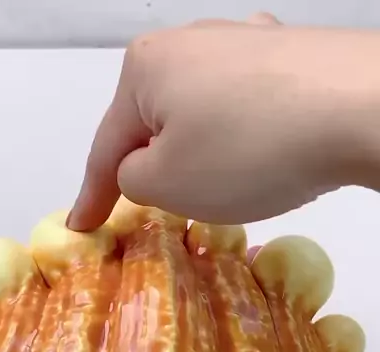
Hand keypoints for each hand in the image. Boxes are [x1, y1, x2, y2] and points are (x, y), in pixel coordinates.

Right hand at [68, 15, 379, 229]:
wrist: (355, 108)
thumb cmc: (248, 149)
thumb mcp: (166, 184)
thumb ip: (132, 181)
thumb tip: (140, 169)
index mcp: (145, 68)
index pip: (106, 146)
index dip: (92, 196)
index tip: (81, 227)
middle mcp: (189, 43)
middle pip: (153, 122)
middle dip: (152, 167)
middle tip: (154, 210)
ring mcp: (241, 43)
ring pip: (199, 114)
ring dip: (199, 153)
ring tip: (220, 187)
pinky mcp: (286, 56)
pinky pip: (242, 107)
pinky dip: (238, 137)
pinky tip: (256, 154)